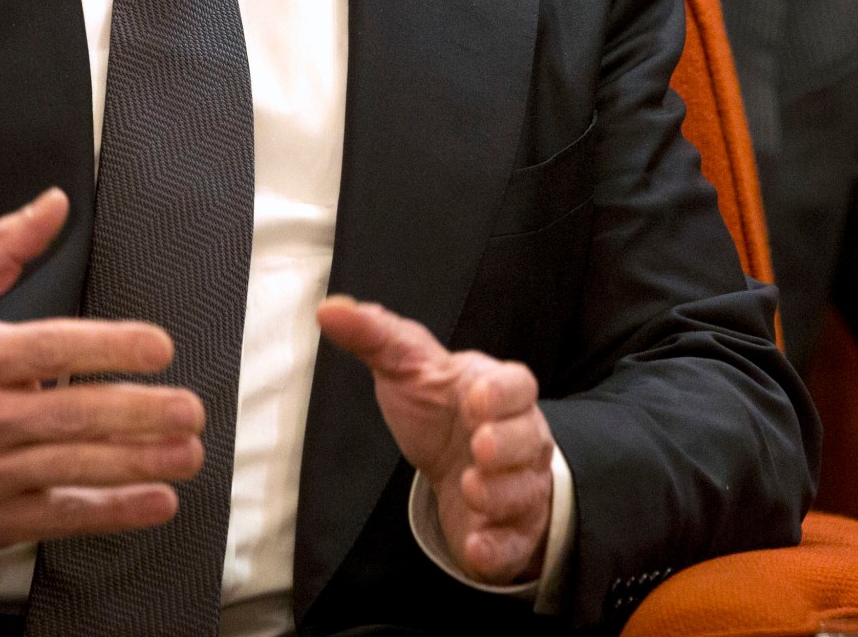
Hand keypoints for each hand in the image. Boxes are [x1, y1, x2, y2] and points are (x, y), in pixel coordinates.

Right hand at [0, 189, 204, 549]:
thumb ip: (5, 246)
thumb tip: (55, 203)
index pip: (50, 349)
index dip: (108, 348)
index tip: (159, 346)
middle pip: (72, 415)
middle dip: (139, 413)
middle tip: (190, 408)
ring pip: (74, 468)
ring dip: (140, 462)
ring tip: (187, 451)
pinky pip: (63, 515)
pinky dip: (115, 511)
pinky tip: (157, 499)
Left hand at [316, 296, 554, 583]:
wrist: (457, 466)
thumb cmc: (438, 410)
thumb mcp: (407, 368)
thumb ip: (375, 336)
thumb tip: (328, 308)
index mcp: (497, 393)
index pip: (519, 385)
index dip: (504, 392)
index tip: (476, 397)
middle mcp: (518, 440)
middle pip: (530, 440)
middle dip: (508, 445)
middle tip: (478, 447)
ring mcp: (519, 487)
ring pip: (525, 493)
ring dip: (500, 494)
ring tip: (470, 489)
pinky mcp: (509, 533)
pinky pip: (515, 545)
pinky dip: (498, 549)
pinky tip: (476, 547)